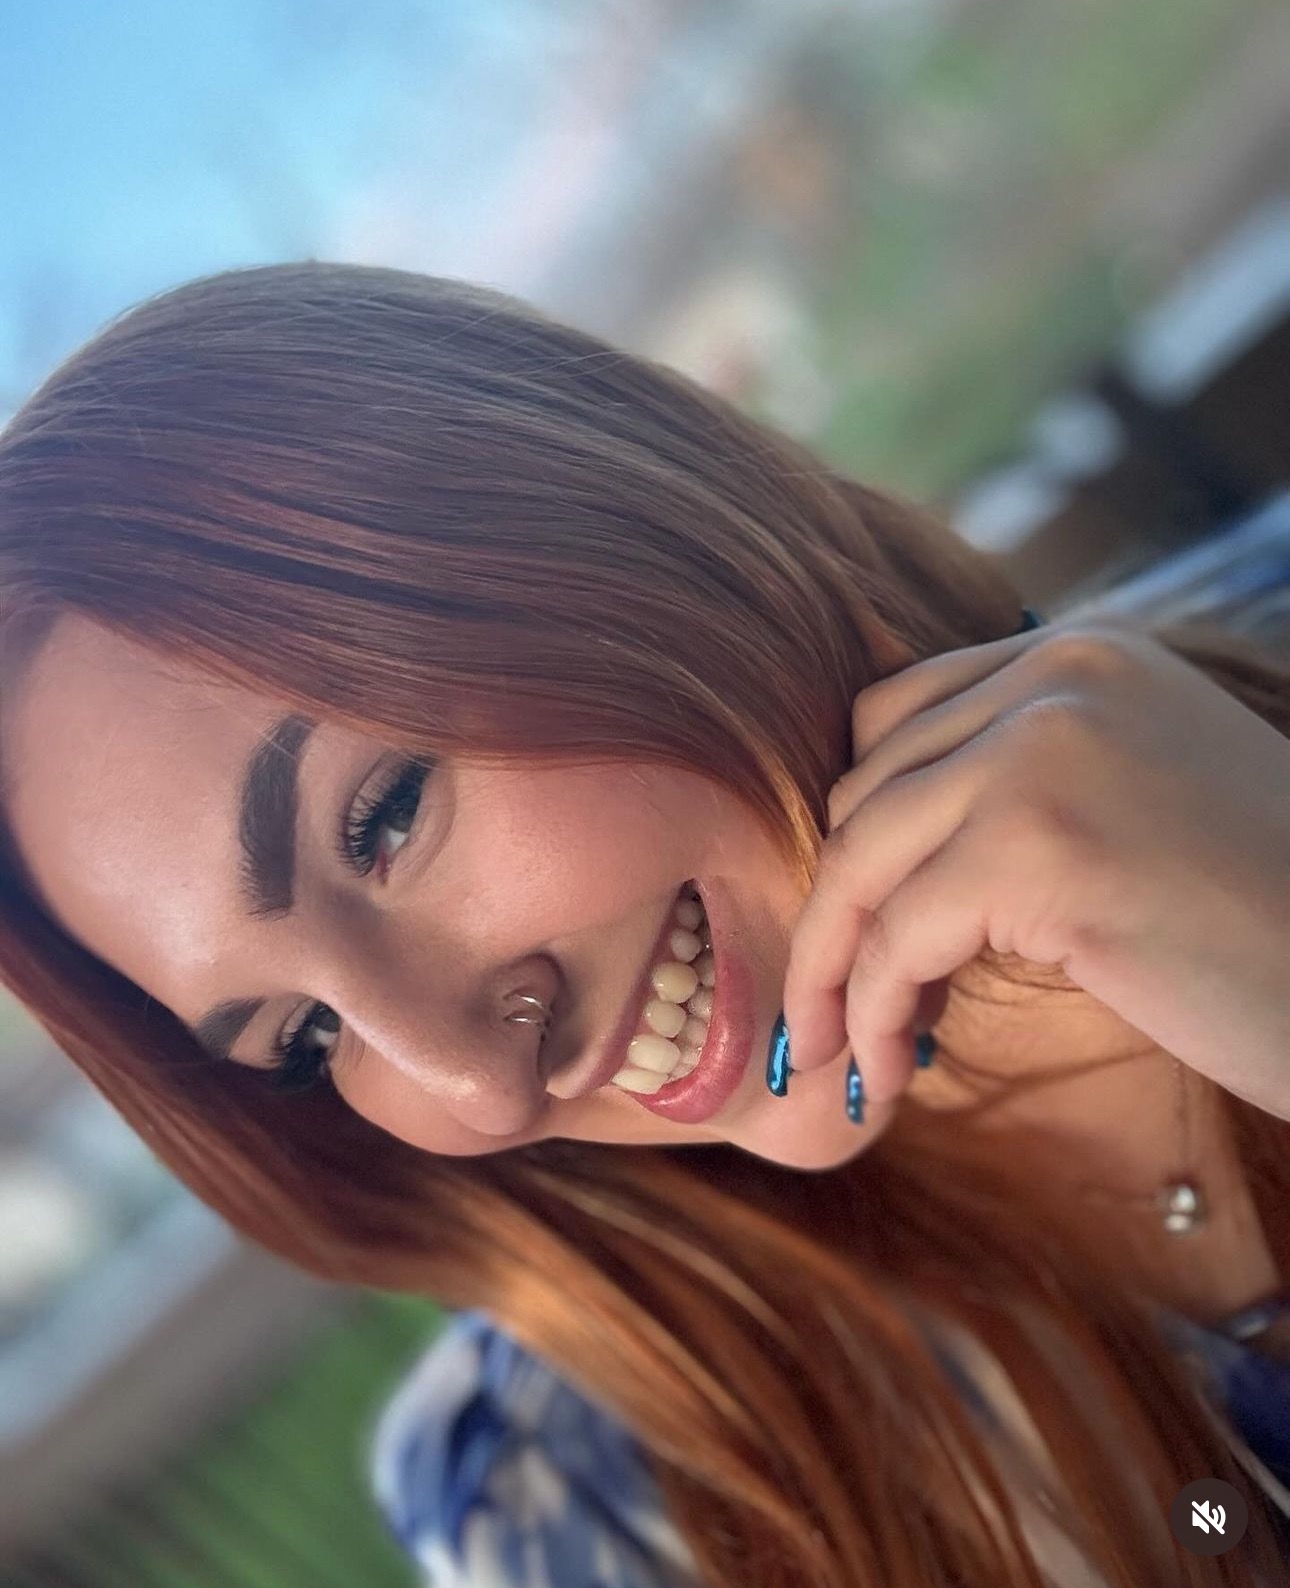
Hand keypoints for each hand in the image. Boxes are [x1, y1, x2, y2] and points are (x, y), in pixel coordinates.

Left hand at [782, 621, 1289, 1118]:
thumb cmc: (1264, 924)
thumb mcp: (1133, 805)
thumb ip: (1023, 788)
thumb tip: (880, 858)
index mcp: (1082, 657)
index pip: (899, 721)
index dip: (864, 828)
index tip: (857, 922)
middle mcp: (1057, 678)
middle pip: (866, 787)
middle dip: (840, 906)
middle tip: (837, 1005)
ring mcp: (1046, 751)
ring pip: (862, 860)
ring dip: (831, 969)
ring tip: (834, 1051)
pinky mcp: (1041, 846)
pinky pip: (898, 934)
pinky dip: (872, 1009)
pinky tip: (886, 1068)